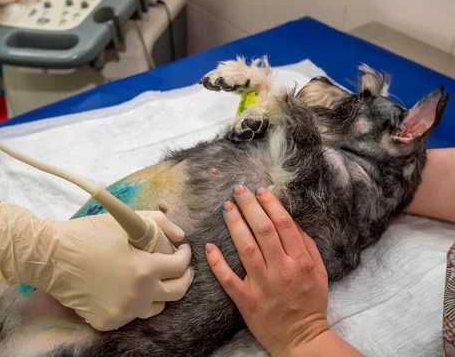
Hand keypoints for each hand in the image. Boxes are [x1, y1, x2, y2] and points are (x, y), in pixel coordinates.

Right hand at [0, 204, 192, 330]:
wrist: (51, 257)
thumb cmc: (87, 235)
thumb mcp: (125, 221)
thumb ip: (159, 223)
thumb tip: (180, 236)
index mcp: (144, 270)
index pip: (179, 267)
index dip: (185, 256)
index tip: (183, 250)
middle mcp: (138, 296)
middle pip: (176, 293)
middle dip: (183, 277)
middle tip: (181, 268)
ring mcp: (122, 312)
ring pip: (155, 308)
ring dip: (160, 293)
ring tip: (155, 280)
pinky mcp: (107, 322)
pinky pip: (129, 315)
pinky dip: (133, 303)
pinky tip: (127, 288)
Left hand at [206, 186, 329, 355]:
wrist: (302, 339)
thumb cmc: (310, 302)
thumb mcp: (319, 272)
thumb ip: (307, 245)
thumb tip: (290, 221)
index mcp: (301, 262)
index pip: (284, 225)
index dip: (270, 205)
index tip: (259, 191)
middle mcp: (282, 271)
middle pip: (263, 231)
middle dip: (249, 207)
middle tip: (238, 191)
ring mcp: (263, 286)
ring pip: (246, 249)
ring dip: (235, 226)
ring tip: (226, 208)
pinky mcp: (247, 302)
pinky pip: (229, 280)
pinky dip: (218, 263)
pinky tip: (210, 246)